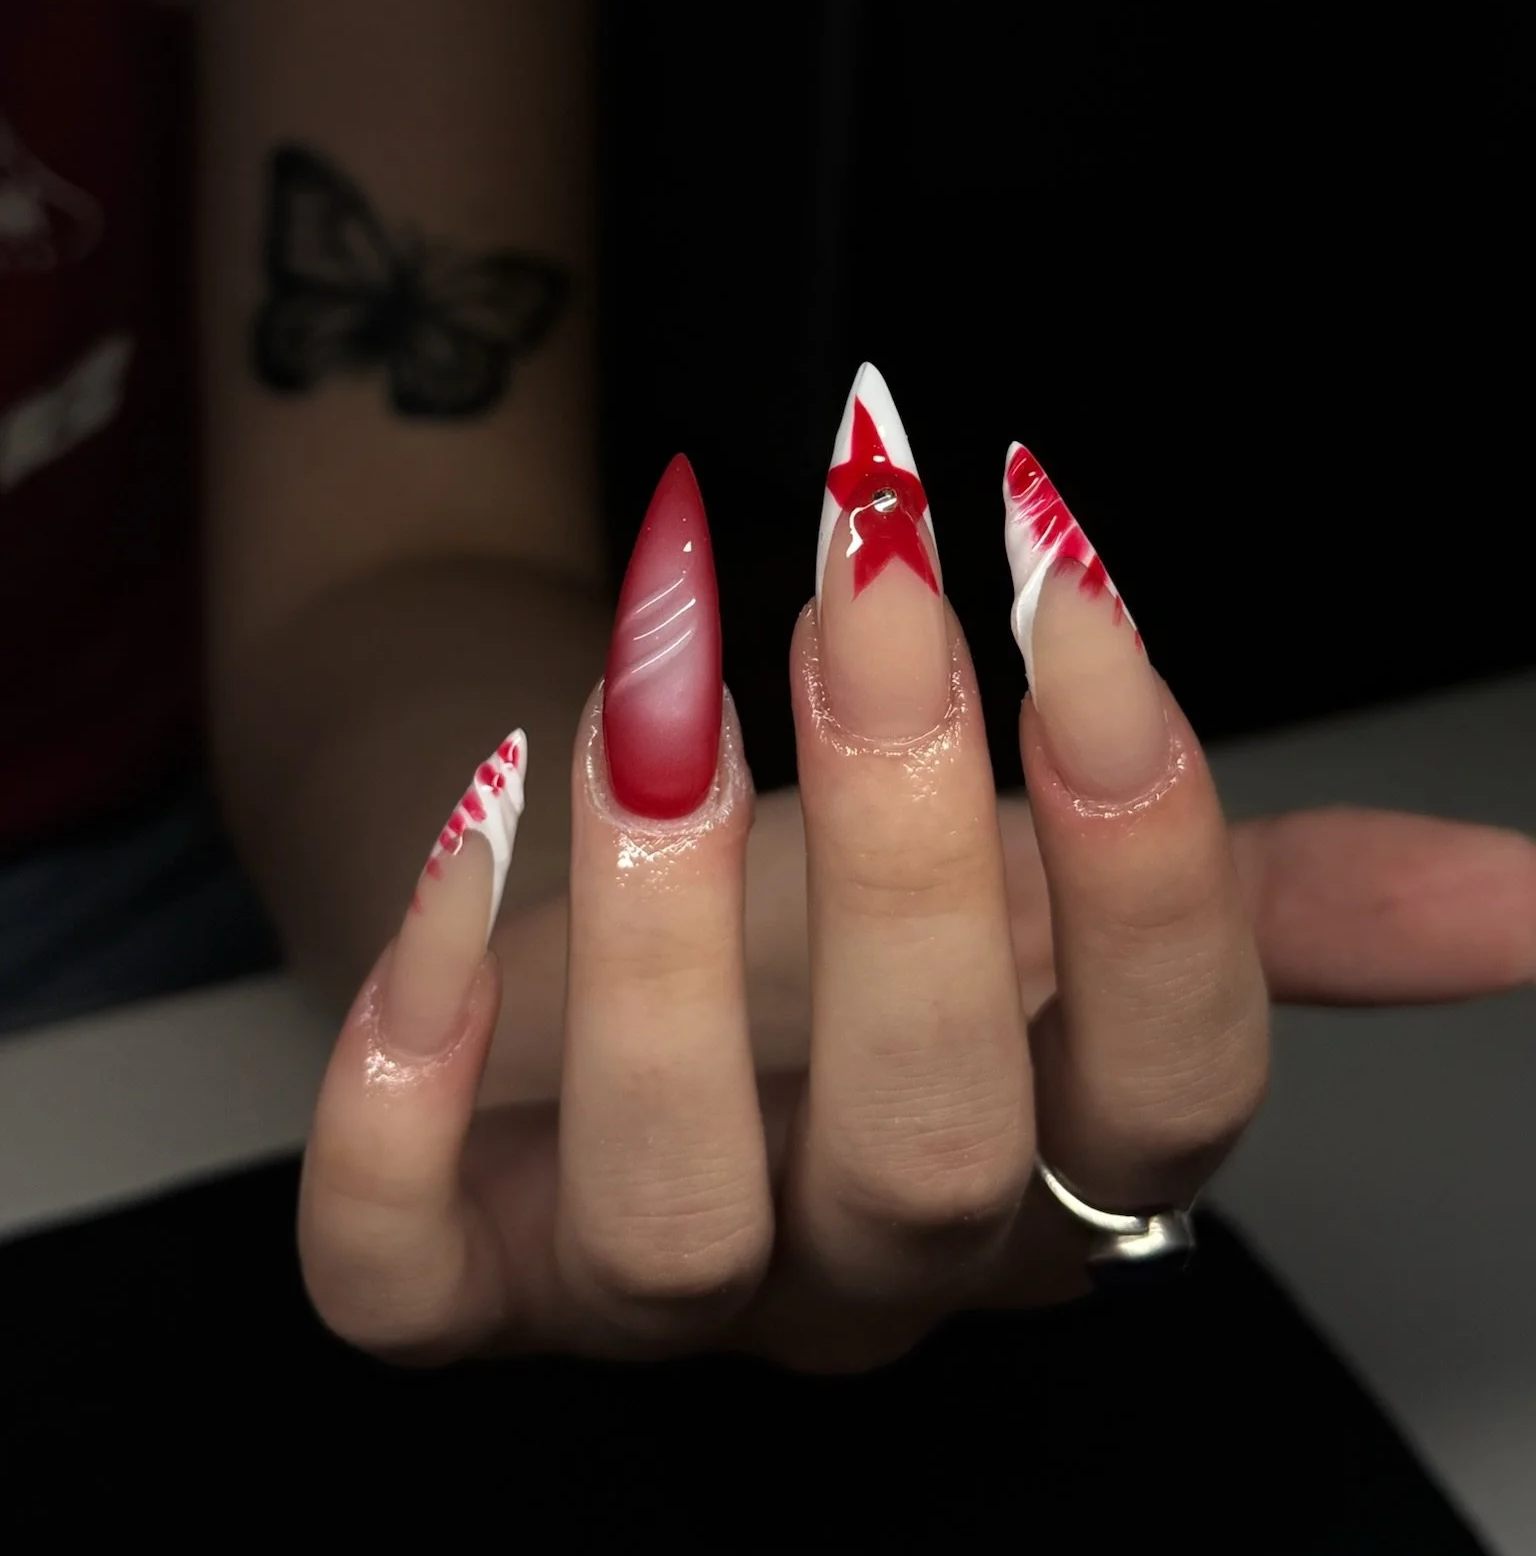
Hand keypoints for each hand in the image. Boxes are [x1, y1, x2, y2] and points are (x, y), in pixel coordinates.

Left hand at [301, 397, 1285, 1368]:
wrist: (570, 881)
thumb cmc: (829, 892)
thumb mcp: (1044, 880)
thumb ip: (1262, 898)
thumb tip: (1526, 895)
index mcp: (1038, 1159)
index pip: (1168, 1096)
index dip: (1154, 863)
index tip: (1070, 581)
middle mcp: (856, 1260)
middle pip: (932, 1153)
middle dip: (906, 858)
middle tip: (862, 586)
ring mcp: (639, 1282)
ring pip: (670, 1220)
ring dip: (659, 948)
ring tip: (650, 704)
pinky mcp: (450, 1268)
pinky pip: (399, 1267)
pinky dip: (404, 1087)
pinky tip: (460, 849)